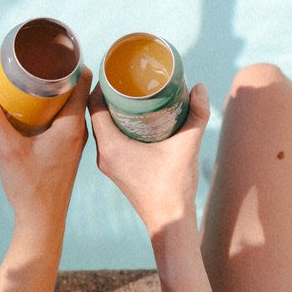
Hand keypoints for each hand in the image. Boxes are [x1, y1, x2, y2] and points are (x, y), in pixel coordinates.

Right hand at [0, 69, 91, 231]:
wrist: (42, 221)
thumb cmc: (31, 188)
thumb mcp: (8, 149)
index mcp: (73, 125)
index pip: (83, 81)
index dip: (72, 62)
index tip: (52, 52)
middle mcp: (79, 131)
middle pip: (75, 91)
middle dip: (56, 76)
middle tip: (34, 65)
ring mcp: (74, 143)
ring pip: (68, 107)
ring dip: (52, 94)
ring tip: (29, 84)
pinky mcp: (65, 152)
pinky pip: (62, 121)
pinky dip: (50, 111)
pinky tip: (30, 112)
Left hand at [88, 83, 209, 234]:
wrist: (169, 222)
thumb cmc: (174, 186)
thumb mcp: (188, 145)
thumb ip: (197, 115)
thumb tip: (198, 87)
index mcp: (110, 146)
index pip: (93, 106)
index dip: (100, 84)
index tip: (113, 69)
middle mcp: (102, 155)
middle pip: (95, 115)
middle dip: (107, 94)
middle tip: (124, 77)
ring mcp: (108, 164)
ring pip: (101, 128)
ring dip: (110, 110)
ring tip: (128, 92)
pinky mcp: (116, 170)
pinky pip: (108, 139)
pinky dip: (115, 125)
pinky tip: (132, 117)